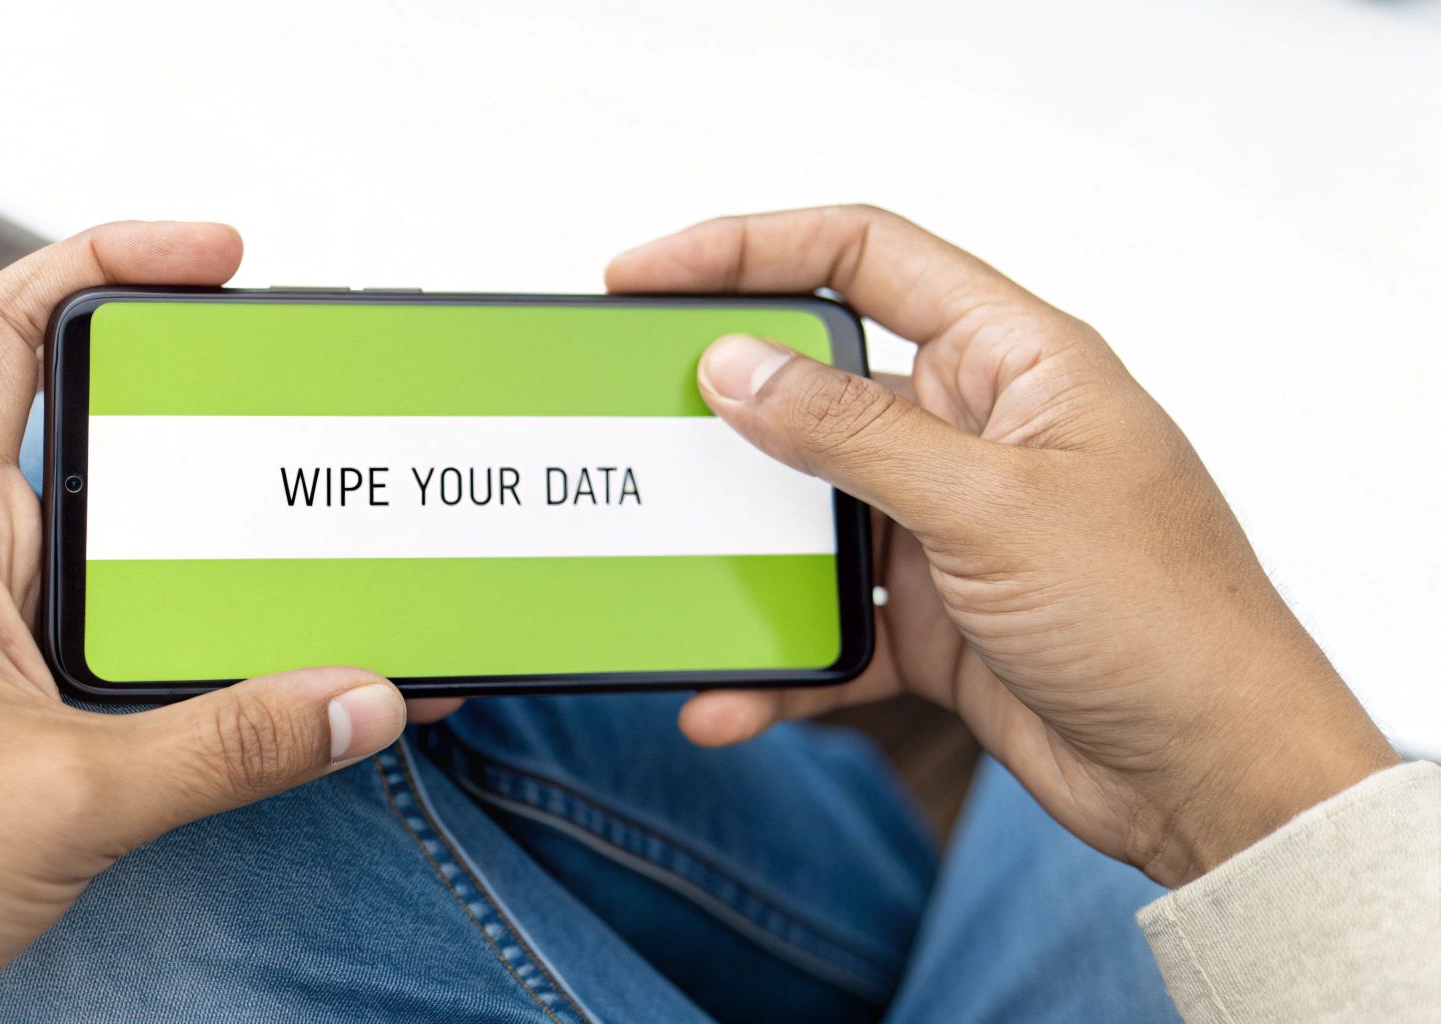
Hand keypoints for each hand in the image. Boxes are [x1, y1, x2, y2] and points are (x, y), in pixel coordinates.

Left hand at [0, 223, 408, 1022]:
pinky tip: (316, 668)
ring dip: (245, 544)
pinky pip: (162, 635)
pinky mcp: (50, 697)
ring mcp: (15, 628)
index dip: (107, 261)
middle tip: (318, 409)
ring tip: (345, 542)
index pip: (3, 330)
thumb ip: (231, 745)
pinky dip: (240, 641)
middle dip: (220, 413)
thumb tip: (364, 697)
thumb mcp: (69, 796)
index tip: (217, 259)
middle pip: (108, 429)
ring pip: (150, 543)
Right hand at [607, 205, 1398, 886]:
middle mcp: (973, 432)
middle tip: (633, 427)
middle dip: (721, 412)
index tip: (646, 277)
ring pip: (808, 516)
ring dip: (740, 558)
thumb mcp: (992, 507)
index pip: (864, 258)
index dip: (748, 250)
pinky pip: (826, 625)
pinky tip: (731, 697)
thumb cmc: (1161, 619)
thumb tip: (736, 365)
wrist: (1214, 778)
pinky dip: (776, 662)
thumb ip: (855, 434)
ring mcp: (947, 528)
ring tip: (667, 581)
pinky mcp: (930, 621)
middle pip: (817, 387)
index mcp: (1011, 361)